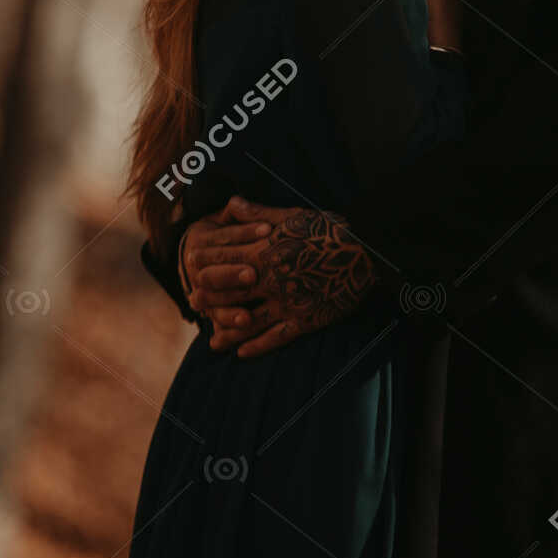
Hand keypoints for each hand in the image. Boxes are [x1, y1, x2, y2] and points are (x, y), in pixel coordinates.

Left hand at [185, 196, 376, 356]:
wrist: (366, 251)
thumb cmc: (329, 229)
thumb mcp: (291, 215)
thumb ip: (257, 214)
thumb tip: (231, 203)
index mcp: (265, 251)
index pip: (225, 259)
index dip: (206, 263)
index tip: (191, 268)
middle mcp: (271, 279)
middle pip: (230, 292)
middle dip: (209, 299)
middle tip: (193, 304)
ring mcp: (287, 302)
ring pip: (249, 320)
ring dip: (228, 330)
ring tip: (212, 341)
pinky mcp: (305, 319)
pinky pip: (276, 337)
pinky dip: (257, 346)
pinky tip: (243, 353)